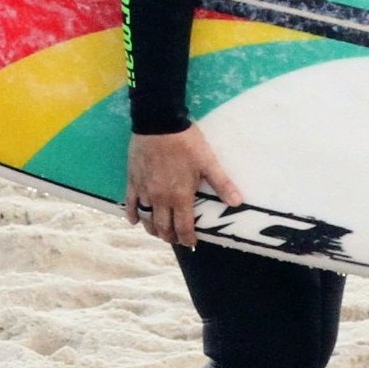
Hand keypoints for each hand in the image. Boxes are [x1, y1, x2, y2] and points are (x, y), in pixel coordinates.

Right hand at [126, 126, 242, 247]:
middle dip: (170, 237)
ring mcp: (145, 191)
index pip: (183, 227)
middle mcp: (160, 199)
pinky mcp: (133, 180)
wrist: (159, 123)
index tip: (191, 244)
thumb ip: (222, 184)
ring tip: (159, 232)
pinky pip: (130, 203)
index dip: (187, 239)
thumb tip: (237, 202)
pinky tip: (134, 221)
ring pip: (147, 218)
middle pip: (163, 227)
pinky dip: (132, 215)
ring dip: (153, 228)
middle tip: (176, 239)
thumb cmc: (186, 142)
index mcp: (180, 197)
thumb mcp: (208, 162)